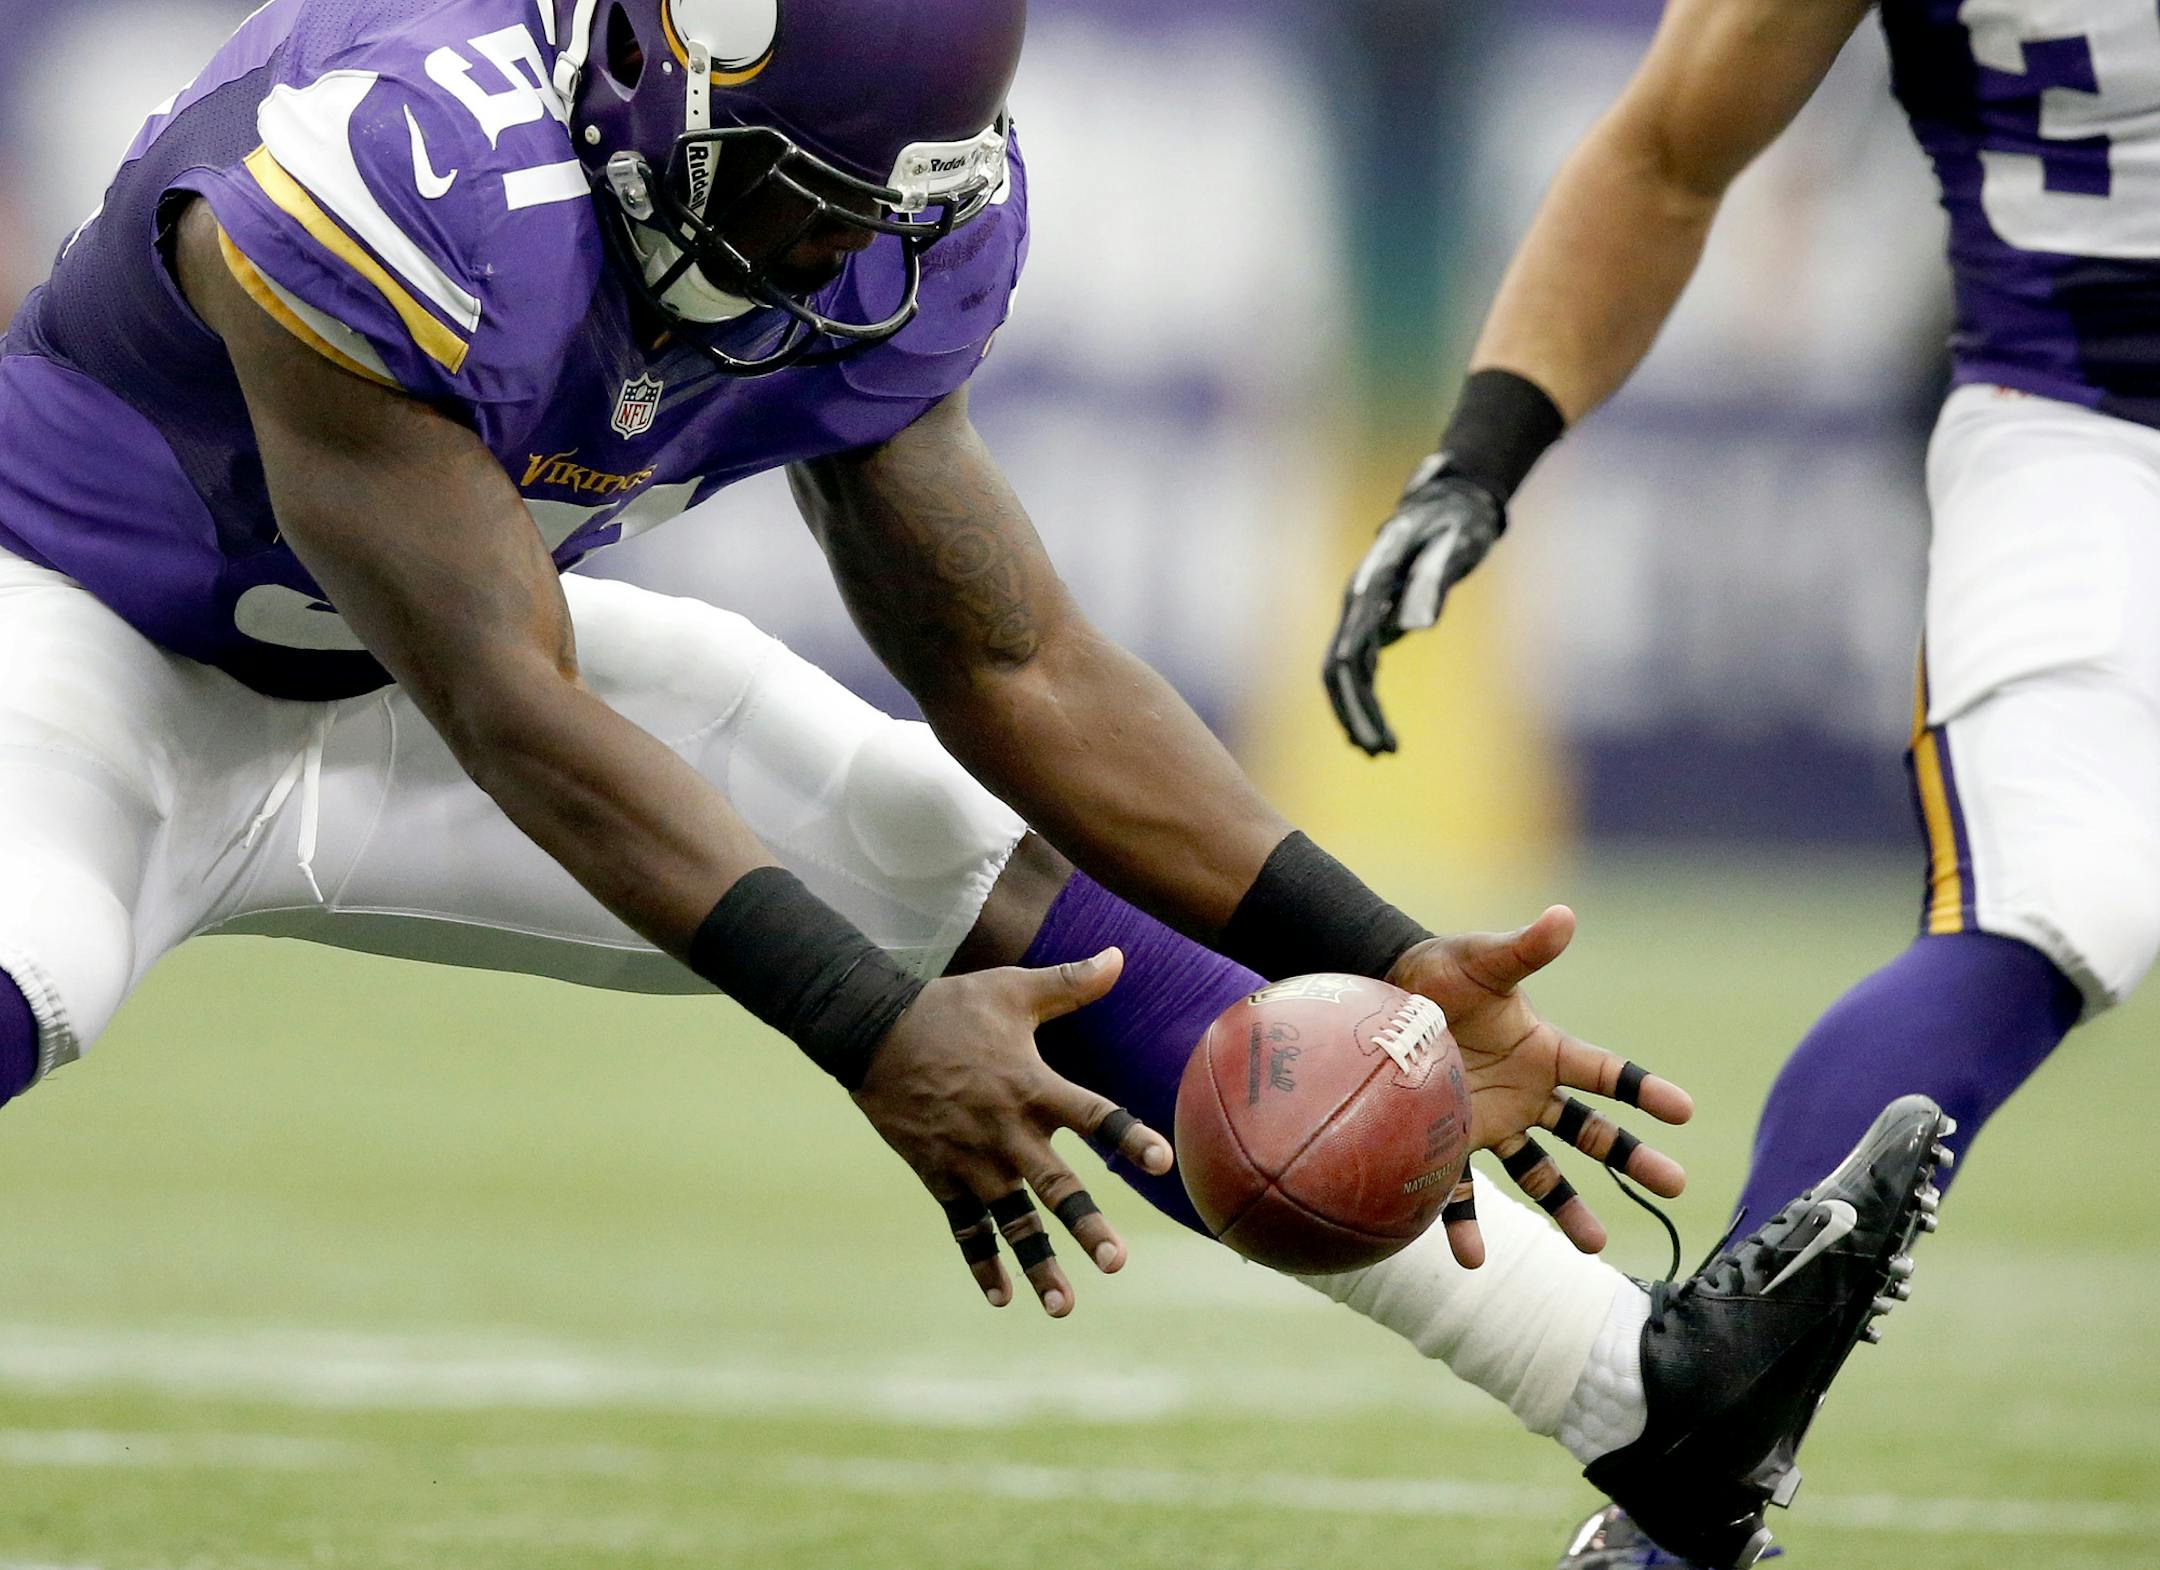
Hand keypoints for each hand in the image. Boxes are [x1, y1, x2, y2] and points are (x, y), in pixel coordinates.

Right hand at [851, 947, 1174, 1317]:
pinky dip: (981, 1262)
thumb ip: (1070, 983)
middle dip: (1085, 1226)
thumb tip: (1120, 957)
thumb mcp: (1012, 991)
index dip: (1128, 1137)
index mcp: (1032, 1087)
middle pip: (1054, 1186)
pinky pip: (965, 1227)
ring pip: (1011, 1221)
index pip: (1093, 1116)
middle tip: (1115, 1263)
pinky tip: (1000, 1297)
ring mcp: (972, 1160)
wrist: (871, 1033)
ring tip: (1063, 1306)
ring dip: (1036, 1264)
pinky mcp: (940, 1176)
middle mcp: (1007, 1132)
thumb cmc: (949, 1009)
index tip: (1163, 1161)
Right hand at [1324, 455, 1505, 755]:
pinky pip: (1359, 666)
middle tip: (1379, 754)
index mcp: (1368, 587)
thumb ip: (1434, 582)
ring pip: (1346, 672)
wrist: (1452, 499)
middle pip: (1338, 672)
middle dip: (1354, 716)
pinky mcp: (1375, 618)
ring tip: (1381, 751)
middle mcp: (1356, 601)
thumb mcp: (1455, 545)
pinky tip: (1378, 726)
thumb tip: (1418, 629)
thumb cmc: (1457, 521)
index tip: (1374, 738)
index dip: (1356, 702)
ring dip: (1359, 712)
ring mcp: (1362, 610)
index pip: (1346, 657)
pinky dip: (1366, 697)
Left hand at [1388, 908, 1693, 1267]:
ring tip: (1593, 1246)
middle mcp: (1528, 1093)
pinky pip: (1462, 1193)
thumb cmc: (1439, 972)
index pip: (1605, 1074)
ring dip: (1567, 1207)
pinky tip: (1473, 1261)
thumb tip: (1564, 916)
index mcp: (1545, 1051)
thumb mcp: (1481, 960)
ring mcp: (1493, 1123)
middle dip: (1633, 1158)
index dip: (1643, 1090)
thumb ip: (1523, 949)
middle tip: (1676, 1183)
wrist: (1382, 994)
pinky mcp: (1449, 1144)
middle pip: (1592, 1134)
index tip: (1684, 1110)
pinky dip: (1465, 1225)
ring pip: (1541, 1175)